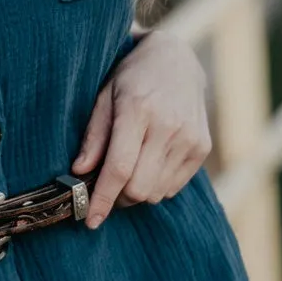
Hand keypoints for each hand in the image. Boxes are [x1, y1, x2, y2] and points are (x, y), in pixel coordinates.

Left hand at [71, 30, 211, 229]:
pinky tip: (148, 165)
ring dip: (136, 193)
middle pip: (139, 188)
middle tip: (105, 189)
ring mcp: (189, 139)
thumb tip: (79, 172)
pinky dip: (156, 186)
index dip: (102, 199)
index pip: (119, 168)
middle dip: (117, 198)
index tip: (90, 220)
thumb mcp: (104, 96)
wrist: (177, 60)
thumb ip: (94, 136)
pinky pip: (174, 187)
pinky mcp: (201, 148)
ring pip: (157, 192)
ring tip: (127, 172)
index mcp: (138, 110)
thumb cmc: (131, 78)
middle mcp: (168, 127)